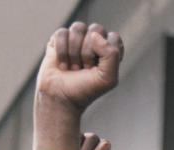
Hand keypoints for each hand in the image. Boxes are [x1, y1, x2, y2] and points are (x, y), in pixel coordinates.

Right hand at [34, 23, 123, 149]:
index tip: (98, 70)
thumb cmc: (86, 90)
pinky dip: (61, 50)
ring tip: (73, 67)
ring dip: (74, 52)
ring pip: (78, 28)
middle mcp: (95, 42)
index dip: (105, 53)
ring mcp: (77, 39)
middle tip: (84, 69)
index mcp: (110, 51)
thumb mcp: (108, 78)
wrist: (61, 98)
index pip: (113, 38)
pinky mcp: (60, 39)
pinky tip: (62, 64)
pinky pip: (62, 33)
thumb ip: (112, 55)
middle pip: (96, 30)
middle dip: (88, 52)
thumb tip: (95, 35)